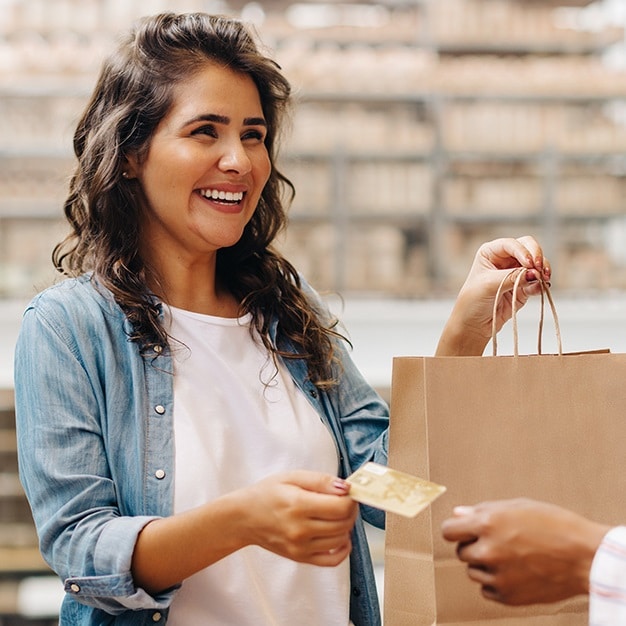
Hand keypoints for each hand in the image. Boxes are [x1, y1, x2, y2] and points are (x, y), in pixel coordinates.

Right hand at [241, 471, 357, 566]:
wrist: (244, 518)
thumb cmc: (267, 494)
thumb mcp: (291, 477)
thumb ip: (320, 481)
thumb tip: (345, 487)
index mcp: (299, 505)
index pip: (341, 507)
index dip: (351, 498)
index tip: (348, 492)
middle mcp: (300, 529)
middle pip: (343, 523)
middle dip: (351, 510)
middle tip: (345, 501)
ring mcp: (301, 547)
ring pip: (341, 540)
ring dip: (346, 526)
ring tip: (337, 514)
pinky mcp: (300, 558)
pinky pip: (332, 560)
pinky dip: (343, 549)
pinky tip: (339, 536)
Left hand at [436, 236, 550, 355]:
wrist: (474, 324)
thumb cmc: (473, 301)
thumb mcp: (488, 285)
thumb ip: (511, 277)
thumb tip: (534, 274)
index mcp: (491, 252)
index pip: (511, 244)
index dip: (523, 251)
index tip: (529, 263)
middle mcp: (505, 259)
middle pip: (528, 247)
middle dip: (537, 256)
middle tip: (540, 269)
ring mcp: (516, 272)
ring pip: (537, 263)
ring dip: (543, 270)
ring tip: (544, 279)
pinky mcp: (524, 287)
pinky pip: (538, 281)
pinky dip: (542, 283)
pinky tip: (542, 288)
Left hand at [441, 498, 610, 605]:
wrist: (585, 556)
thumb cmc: (554, 525)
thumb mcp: (516, 507)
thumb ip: (483, 511)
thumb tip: (458, 514)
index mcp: (487, 524)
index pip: (448, 532)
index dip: (456, 530)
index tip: (463, 531)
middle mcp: (488, 551)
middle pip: (461, 552)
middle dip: (474, 547)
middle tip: (497, 543)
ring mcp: (497, 576)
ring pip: (473, 572)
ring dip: (485, 566)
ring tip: (512, 557)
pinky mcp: (508, 596)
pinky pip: (487, 590)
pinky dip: (496, 583)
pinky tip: (516, 572)